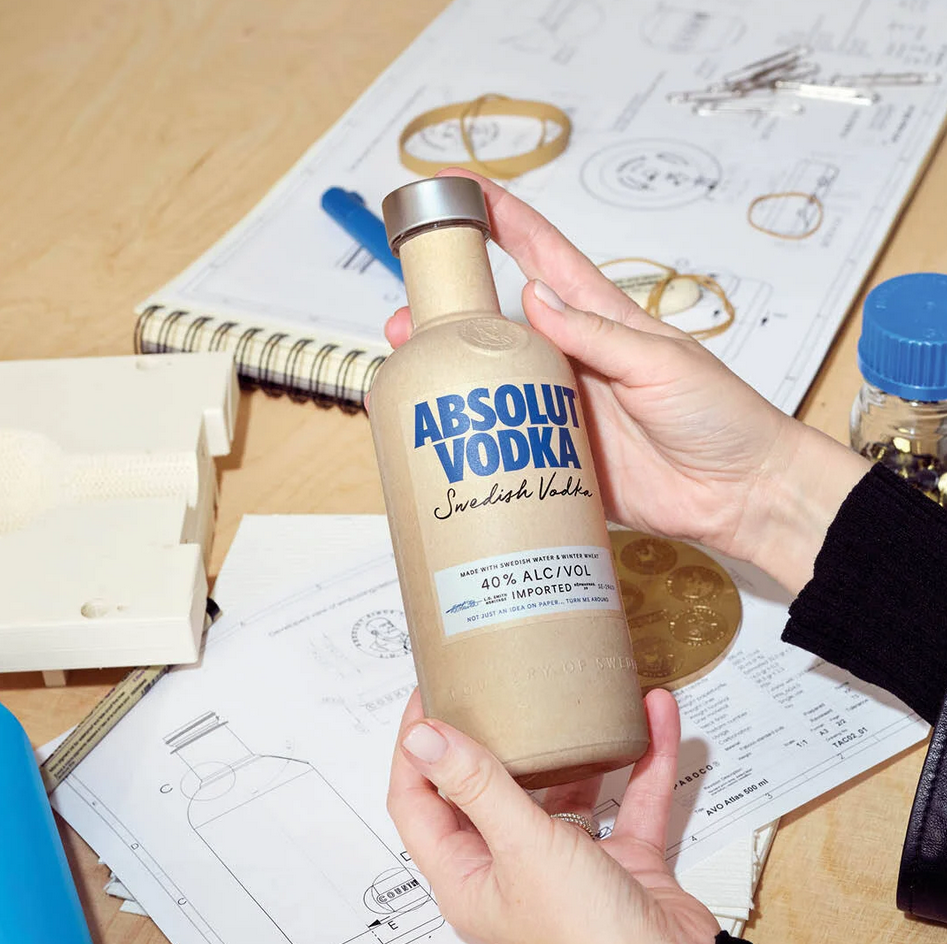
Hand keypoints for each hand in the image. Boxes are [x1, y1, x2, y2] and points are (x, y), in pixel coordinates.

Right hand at [386, 170, 869, 592]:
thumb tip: (532, 298)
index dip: (499, 215)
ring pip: (492, 382)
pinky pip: (506, 446)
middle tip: (409, 309)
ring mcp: (560, 409)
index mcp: (600, 321)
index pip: (541, 254)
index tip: (455, 184)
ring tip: (408, 366)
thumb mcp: (662, 361)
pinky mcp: (558, 459)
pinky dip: (472, 438)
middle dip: (451, 306)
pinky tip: (440, 435)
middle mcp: (571, 359)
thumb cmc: (720, 415)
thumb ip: (597, 335)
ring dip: (450, 371)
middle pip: (497, 322)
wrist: (741, 493)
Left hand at [388, 688, 718, 943]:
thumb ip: (478, 789)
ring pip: (563, 788)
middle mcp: (513, 868)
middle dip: (491, 735)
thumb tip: (424, 738)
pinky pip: (630, 798)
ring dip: (576, 745)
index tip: (428, 694)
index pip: (418, 802)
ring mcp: (569, 864)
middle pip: (487, 788)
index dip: (416, 748)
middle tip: (492, 686)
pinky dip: (643, 759)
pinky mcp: (622, 861)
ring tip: (572, 700)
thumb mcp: (525, 851)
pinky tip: (653, 719)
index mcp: (469, 876)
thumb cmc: (590, 943)